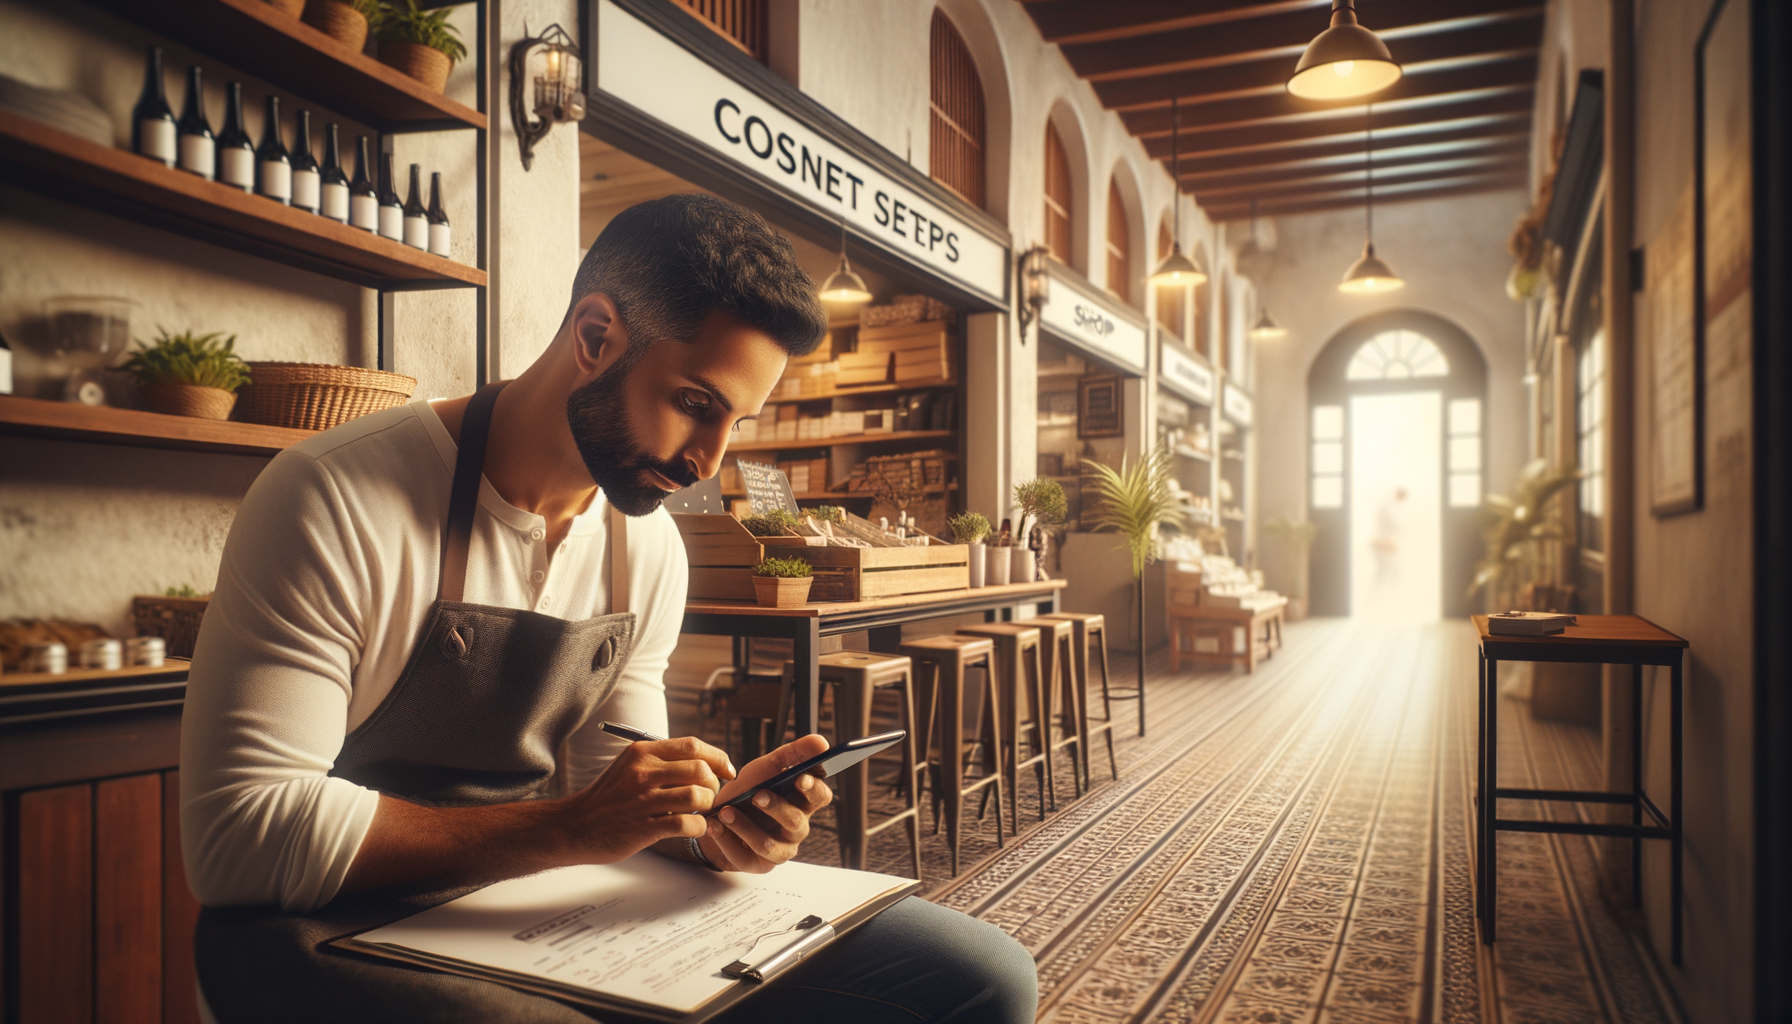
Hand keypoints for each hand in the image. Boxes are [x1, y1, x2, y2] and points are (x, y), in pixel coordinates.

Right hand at [560, 736, 735, 862]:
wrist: (574, 826)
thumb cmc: (607, 798)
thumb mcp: (629, 766)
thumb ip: (661, 761)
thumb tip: (704, 762)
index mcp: (642, 753)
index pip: (694, 745)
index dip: (719, 757)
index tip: (728, 771)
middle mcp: (643, 772)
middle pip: (700, 769)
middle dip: (714, 785)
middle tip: (709, 796)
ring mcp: (643, 800)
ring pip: (696, 796)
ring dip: (706, 806)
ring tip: (699, 812)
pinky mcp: (643, 827)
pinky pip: (686, 824)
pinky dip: (698, 827)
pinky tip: (693, 828)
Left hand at [701, 734, 832, 872]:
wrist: (718, 815)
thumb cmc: (748, 790)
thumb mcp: (766, 768)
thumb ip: (793, 754)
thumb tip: (821, 742)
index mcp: (803, 802)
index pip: (821, 797)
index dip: (813, 790)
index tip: (800, 779)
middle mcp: (796, 828)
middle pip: (796, 822)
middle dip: (776, 808)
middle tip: (757, 795)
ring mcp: (779, 849)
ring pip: (769, 845)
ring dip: (745, 827)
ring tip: (725, 812)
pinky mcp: (759, 864)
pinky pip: (746, 857)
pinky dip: (728, 840)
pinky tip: (715, 826)